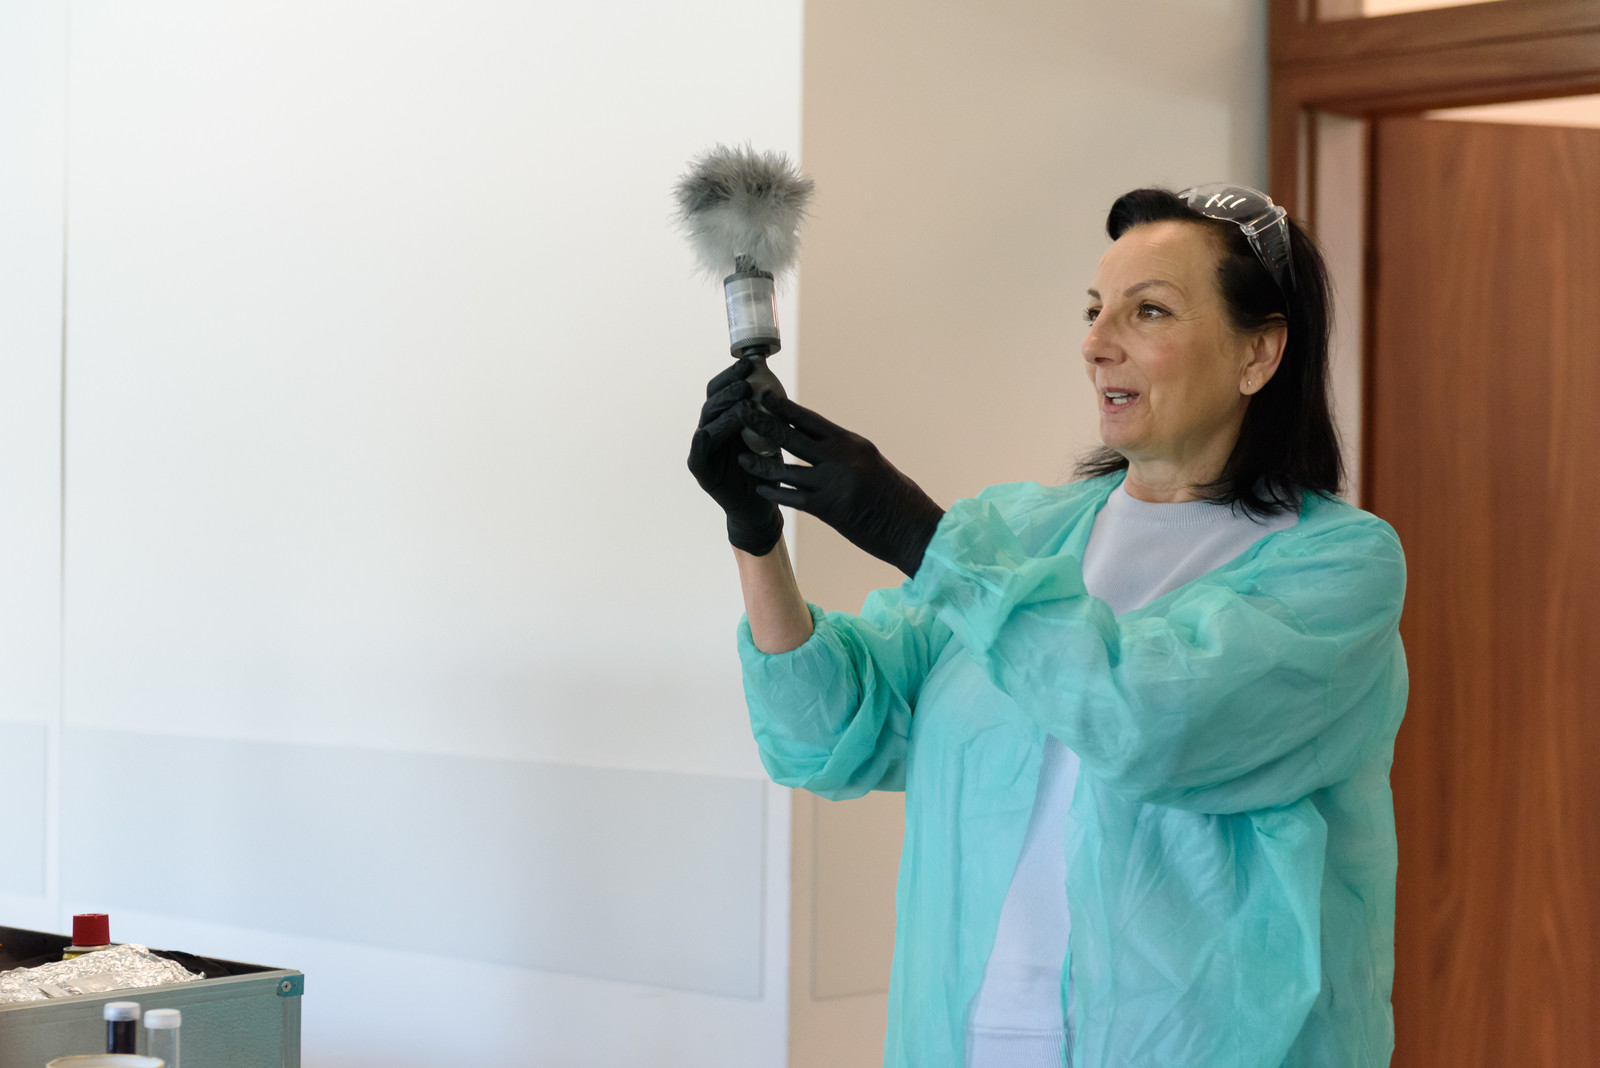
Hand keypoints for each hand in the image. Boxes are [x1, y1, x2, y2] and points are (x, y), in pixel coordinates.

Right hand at [688, 360, 783, 554]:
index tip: (750, 364)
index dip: (732, 375)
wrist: (760, 505)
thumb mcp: (770, 436)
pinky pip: (699, 452)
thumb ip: (768, 415)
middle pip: (713, 401)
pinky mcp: (701, 469)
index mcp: (725, 419)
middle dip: (729, 388)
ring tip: (741, 401)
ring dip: (723, 410)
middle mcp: (711, 429)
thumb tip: (778, 387)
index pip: (722, 390)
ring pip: (708, 423)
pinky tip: (707, 434)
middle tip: (747, 380)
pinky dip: (702, 442)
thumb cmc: (766, 469)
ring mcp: (704, 449)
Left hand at [737, 397, 943, 576]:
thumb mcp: (871, 464)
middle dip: (763, 424)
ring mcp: (833, 483)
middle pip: (792, 437)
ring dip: (760, 464)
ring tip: (741, 457)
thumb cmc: (897, 497)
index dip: (784, 408)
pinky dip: (774, 492)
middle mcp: (841, 458)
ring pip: (785, 469)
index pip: (811, 420)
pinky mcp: (828, 509)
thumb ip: (845, 454)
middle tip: (740, 414)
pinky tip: (760, 488)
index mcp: (852, 443)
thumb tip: (819, 445)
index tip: (764, 397)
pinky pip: (792, 498)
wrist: (913, 528)